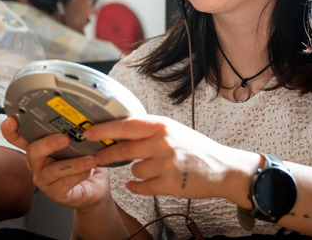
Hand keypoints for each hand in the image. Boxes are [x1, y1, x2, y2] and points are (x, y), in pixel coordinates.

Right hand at [0, 117, 111, 210]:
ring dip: (73, 163)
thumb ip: (74, 132)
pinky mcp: (55, 193)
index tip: (12, 120)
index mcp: (39, 147)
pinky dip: (79, 175)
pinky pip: (64, 183)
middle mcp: (38, 163)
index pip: (19, 138)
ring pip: (51, 170)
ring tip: (90, 159)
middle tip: (66, 138)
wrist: (95, 187)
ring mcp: (44, 179)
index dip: (11, 130)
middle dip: (48, 143)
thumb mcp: (79, 143)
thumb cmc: (84, 161)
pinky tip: (89, 170)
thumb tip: (80, 118)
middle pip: (32, 152)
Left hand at [84, 115, 255, 200]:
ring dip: (136, 171)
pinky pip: (140, 187)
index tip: (89, 133)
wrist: (222, 168)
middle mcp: (162, 143)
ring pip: (133, 170)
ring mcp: (165, 165)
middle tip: (97, 156)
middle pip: (123, 149)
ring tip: (151, 168)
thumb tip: (119, 129)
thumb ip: (149, 129)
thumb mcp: (173, 129)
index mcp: (162, 126)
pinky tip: (137, 184)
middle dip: (106, 154)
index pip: (125, 125)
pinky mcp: (168, 184)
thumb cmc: (196, 148)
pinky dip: (136, 186)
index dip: (104, 130)